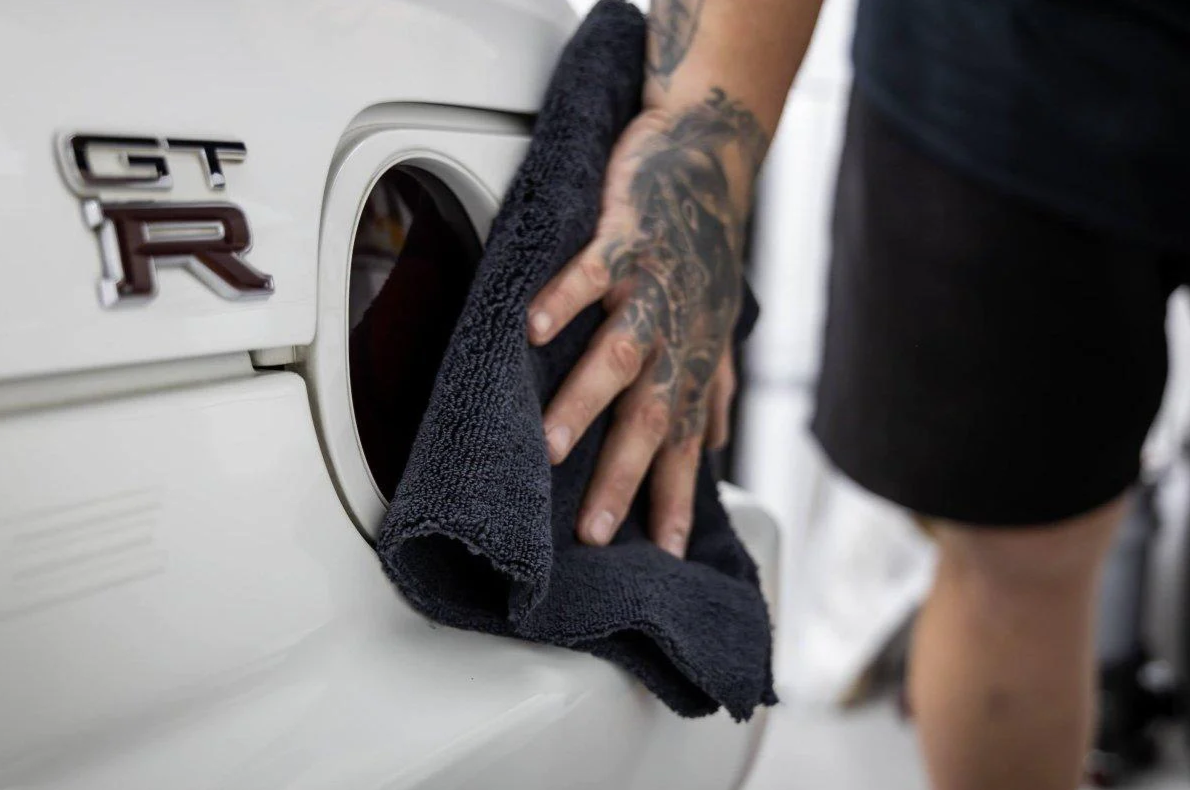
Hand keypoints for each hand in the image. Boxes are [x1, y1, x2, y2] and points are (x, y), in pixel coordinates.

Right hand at [528, 89, 764, 557]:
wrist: (714, 155)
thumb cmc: (706, 247)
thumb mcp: (717, 324)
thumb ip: (713, 389)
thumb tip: (715, 444)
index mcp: (694, 358)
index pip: (686, 445)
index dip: (678, 501)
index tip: (663, 557)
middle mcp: (679, 332)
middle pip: (652, 417)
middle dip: (623, 477)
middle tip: (592, 532)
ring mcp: (655, 284)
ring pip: (622, 352)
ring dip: (586, 402)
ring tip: (550, 448)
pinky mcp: (629, 234)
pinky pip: (596, 270)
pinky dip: (566, 297)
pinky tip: (534, 328)